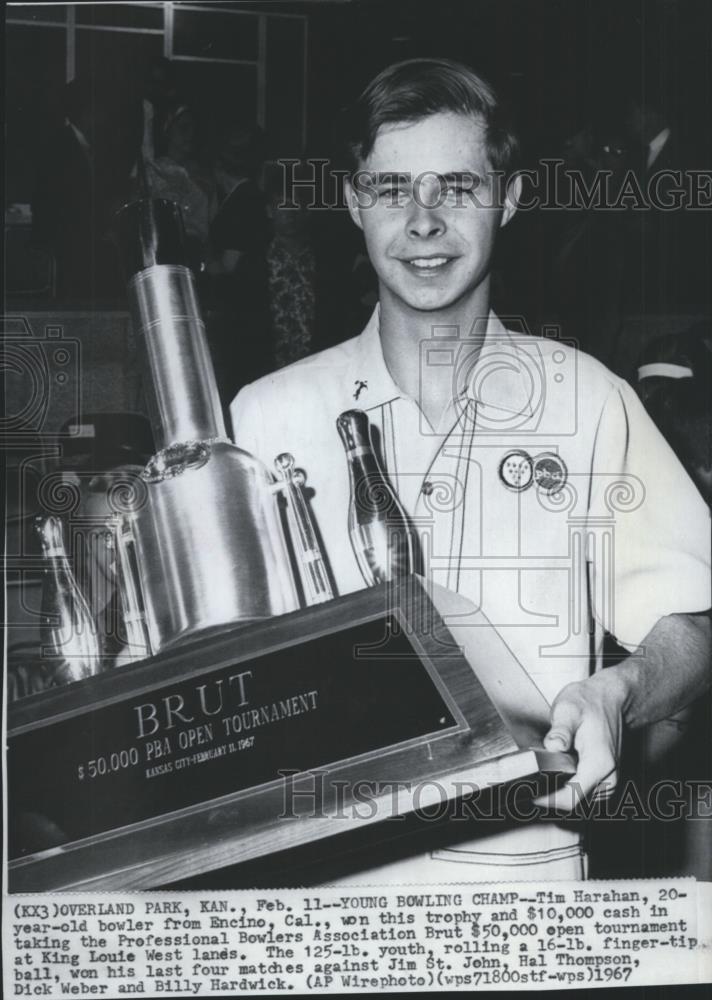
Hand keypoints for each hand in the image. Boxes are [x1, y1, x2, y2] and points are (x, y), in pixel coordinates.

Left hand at [534, 670, 629, 813]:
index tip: (530, 796)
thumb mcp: (568, 709)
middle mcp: (609, 776)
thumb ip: (561, 730)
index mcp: (599, 763)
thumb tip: (553, 745)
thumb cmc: (589, 702)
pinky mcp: (607, 780)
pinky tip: (558, 777)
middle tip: (530, 787)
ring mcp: (610, 780)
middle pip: (576, 804)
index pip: (571, 798)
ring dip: (561, 795)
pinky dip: (570, 789)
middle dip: (552, 798)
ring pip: (581, 802)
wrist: (608, 697)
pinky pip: (586, 794)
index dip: (548, 801)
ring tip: (543, 780)